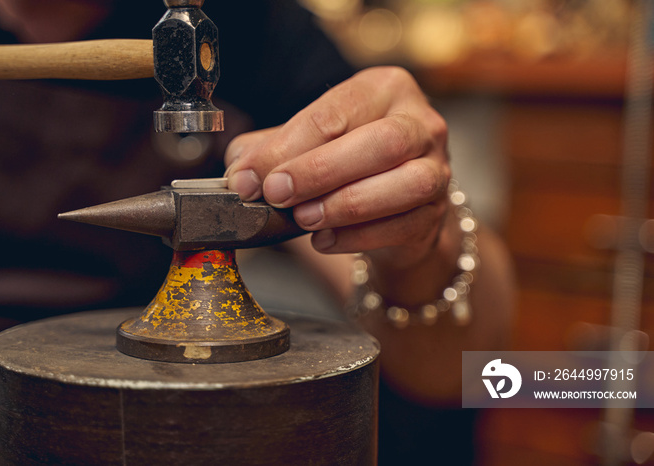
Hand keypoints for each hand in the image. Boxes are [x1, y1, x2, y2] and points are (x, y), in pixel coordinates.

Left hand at [225, 66, 450, 265]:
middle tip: (276, 194)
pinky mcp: (437, 211)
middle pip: (380, 142)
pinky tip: (324, 240)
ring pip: (405, 183)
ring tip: (303, 219)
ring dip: (346, 204)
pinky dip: (359, 237)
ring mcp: (437, 167)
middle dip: (321, 170)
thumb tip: (242, 173)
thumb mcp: (307, 143)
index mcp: (383, 89)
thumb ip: (271, 151)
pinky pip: (404, 225)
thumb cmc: (347, 163)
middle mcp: (419, 122)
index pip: (334, 113)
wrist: (394, 203)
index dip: (286, 148)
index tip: (250, 178)